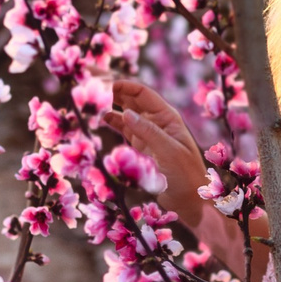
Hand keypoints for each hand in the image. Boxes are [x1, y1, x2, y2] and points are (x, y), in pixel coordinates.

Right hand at [106, 78, 210, 230]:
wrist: (189, 199)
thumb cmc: (185, 174)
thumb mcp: (169, 152)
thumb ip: (148, 132)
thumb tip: (125, 112)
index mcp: (166, 116)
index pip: (142, 93)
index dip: (123, 85)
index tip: (103, 82)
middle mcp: (156, 121)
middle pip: (131, 98)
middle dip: (112, 89)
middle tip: (91, 82)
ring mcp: (147, 133)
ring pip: (125, 112)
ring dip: (109, 104)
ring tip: (91, 99)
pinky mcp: (140, 146)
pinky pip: (123, 128)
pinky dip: (111, 121)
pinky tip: (100, 118)